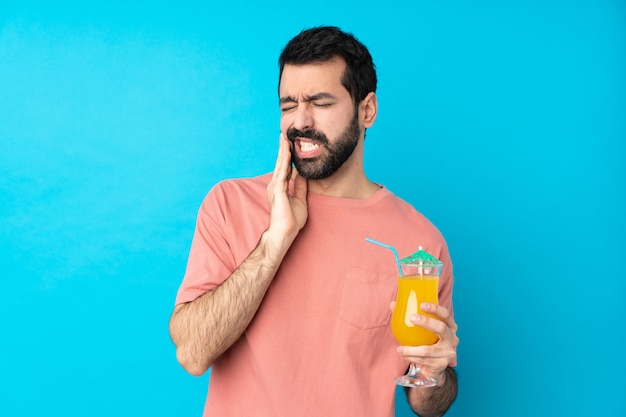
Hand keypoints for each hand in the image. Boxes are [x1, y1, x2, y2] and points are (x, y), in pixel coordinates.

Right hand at [264, 133, 307, 249]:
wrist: (285, 232)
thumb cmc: (291, 220)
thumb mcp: (300, 199)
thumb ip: (300, 187)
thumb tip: (302, 175)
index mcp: (280, 187)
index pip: (285, 167)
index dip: (287, 156)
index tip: (290, 145)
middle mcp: (275, 184)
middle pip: (280, 163)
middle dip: (283, 149)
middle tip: (284, 135)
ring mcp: (275, 186)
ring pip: (280, 164)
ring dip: (283, 151)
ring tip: (284, 138)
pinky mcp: (278, 190)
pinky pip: (282, 172)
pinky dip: (284, 161)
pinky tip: (287, 152)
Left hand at [392, 301, 458, 379]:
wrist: (435, 366)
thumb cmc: (429, 342)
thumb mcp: (423, 329)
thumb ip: (409, 316)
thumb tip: (393, 304)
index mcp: (449, 326)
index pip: (445, 314)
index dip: (435, 308)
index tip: (422, 304)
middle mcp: (452, 338)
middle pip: (441, 328)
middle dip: (427, 322)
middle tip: (411, 318)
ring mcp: (448, 352)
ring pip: (428, 350)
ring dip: (412, 350)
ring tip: (399, 349)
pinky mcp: (442, 364)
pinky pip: (424, 361)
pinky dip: (412, 358)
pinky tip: (403, 355)